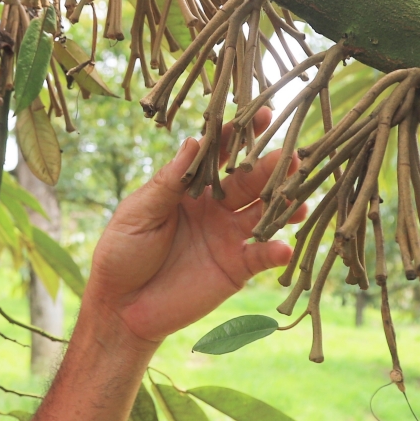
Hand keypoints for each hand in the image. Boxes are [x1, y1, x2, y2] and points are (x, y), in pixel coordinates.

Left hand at [82, 134, 300, 347]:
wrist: (121, 306)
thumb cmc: (122, 252)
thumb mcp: (139, 212)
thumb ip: (169, 182)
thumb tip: (194, 142)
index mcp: (191, 187)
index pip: (220, 153)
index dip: (240, 134)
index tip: (263, 114)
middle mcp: (216, 206)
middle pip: (250, 181)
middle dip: (271, 167)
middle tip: (292, 156)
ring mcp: (229, 236)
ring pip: (265, 214)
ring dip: (285, 205)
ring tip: (298, 199)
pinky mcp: (236, 268)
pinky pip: (261, 256)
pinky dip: (275, 251)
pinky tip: (283, 248)